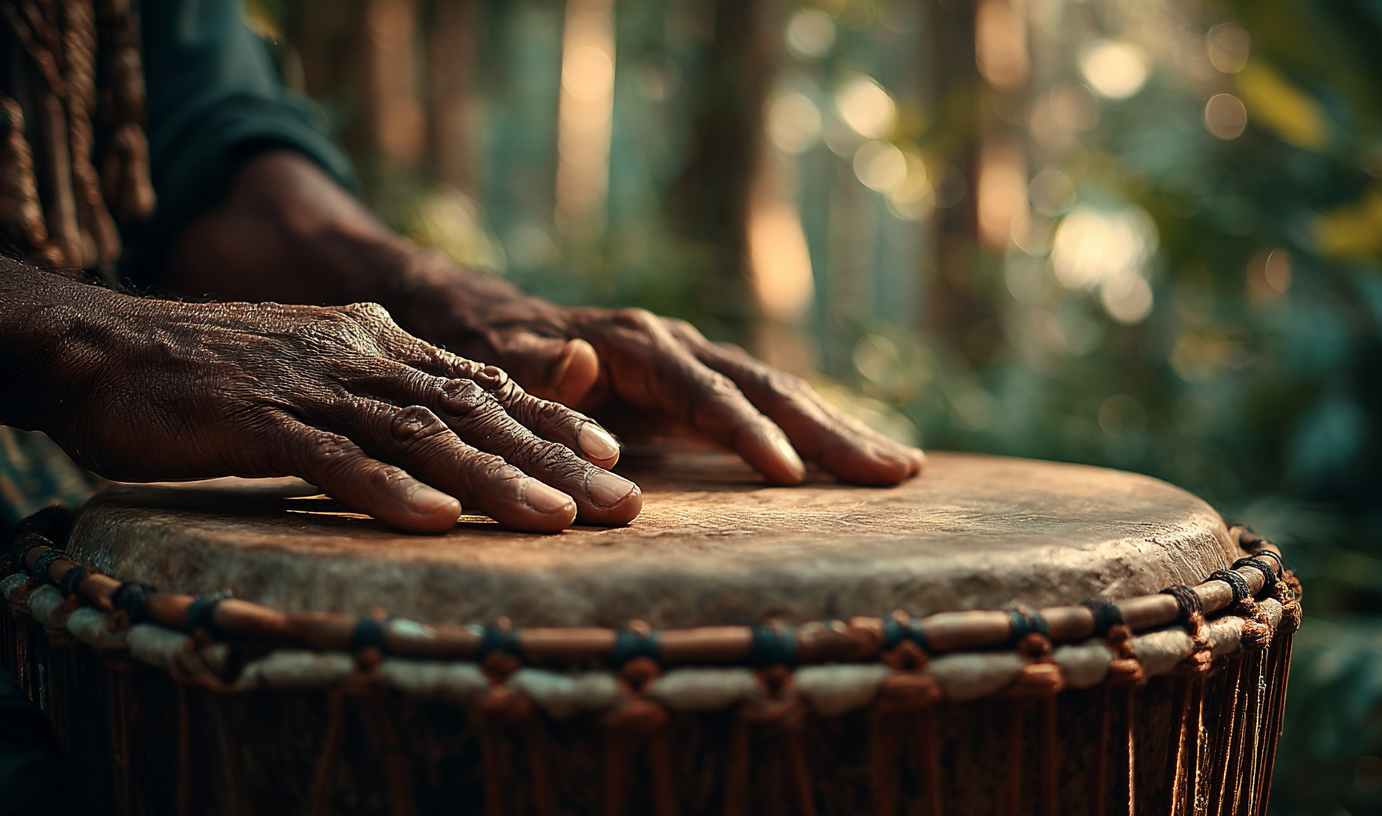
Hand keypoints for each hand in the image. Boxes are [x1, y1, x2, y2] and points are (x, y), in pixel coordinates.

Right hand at [46, 296, 641, 532]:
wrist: (106, 348)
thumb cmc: (218, 376)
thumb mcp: (321, 371)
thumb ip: (383, 392)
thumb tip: (447, 426)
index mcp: (379, 346)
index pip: (484, 384)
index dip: (552, 417)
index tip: (612, 453)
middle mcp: (361, 359)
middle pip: (475, 413)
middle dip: (555, 461)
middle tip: (624, 503)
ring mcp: (312, 388)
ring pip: (422, 436)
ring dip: (495, 480)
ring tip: (558, 520)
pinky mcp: (257, 421)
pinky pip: (332, 460)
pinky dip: (386, 492)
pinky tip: (436, 522)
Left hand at [395, 266, 923, 485]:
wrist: (480, 318)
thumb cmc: (483, 347)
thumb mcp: (494, 356)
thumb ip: (532, 365)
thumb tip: (576, 358)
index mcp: (634, 344)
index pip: (704, 391)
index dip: (746, 431)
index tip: (789, 475)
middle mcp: (675, 346)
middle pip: (766, 387)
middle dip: (830, 431)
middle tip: (894, 471)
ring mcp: (691, 362)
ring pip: (780, 394)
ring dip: (839, 431)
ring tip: (901, 468)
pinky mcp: (695, 385)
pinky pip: (765, 407)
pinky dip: (812, 432)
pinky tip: (852, 459)